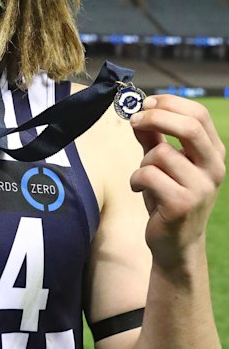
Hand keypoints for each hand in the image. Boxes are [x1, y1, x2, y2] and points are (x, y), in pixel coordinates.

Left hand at [129, 95, 225, 265]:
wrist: (176, 244)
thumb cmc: (169, 199)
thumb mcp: (163, 165)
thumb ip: (153, 138)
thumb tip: (137, 113)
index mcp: (213, 153)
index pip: (198, 115)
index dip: (169, 103)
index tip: (145, 104)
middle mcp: (213, 168)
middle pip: (189, 126)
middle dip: (156, 117)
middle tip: (134, 120)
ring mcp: (200, 187)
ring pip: (161, 153)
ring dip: (143, 162)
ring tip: (144, 177)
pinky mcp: (182, 204)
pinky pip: (149, 175)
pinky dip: (136, 180)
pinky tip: (140, 190)